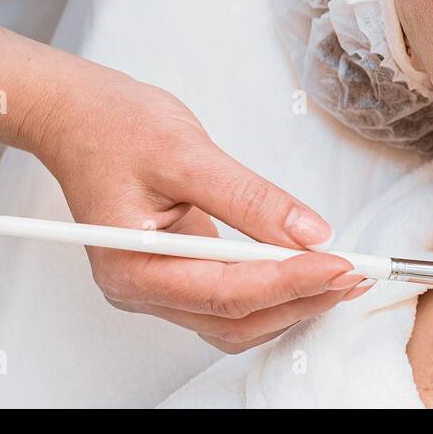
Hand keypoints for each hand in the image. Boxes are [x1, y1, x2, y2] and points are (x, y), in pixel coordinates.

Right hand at [28, 69, 370, 352]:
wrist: (75, 114)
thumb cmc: (112, 126)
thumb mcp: (187, 153)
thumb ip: (251, 198)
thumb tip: (310, 233)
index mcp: (132, 268)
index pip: (227, 293)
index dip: (290, 282)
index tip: (341, 265)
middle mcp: (142, 289)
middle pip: (236, 318)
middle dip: (301, 298)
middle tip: (357, 272)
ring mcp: (160, 284)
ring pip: (237, 319)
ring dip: (293, 300)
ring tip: (343, 274)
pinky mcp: (177, 271)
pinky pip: (231, 298)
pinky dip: (273, 288)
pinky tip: (307, 268)